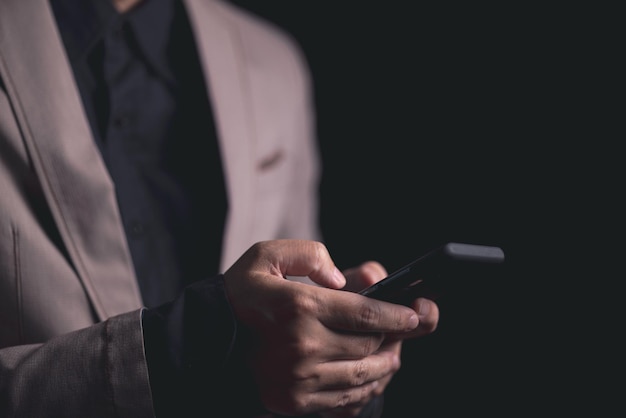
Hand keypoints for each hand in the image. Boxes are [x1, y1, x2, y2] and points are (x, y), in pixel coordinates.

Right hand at [223, 240, 421, 415]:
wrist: (205, 343)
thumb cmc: (240, 296)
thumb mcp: (268, 256)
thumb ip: (310, 255)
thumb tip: (344, 278)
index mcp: (299, 307)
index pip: (366, 313)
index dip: (398, 315)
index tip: (416, 314)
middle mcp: (303, 346)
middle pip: (370, 345)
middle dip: (395, 336)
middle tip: (404, 328)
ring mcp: (300, 379)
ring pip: (364, 375)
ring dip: (386, 363)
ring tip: (392, 351)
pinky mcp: (296, 401)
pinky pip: (347, 399)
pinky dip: (367, 388)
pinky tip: (371, 375)